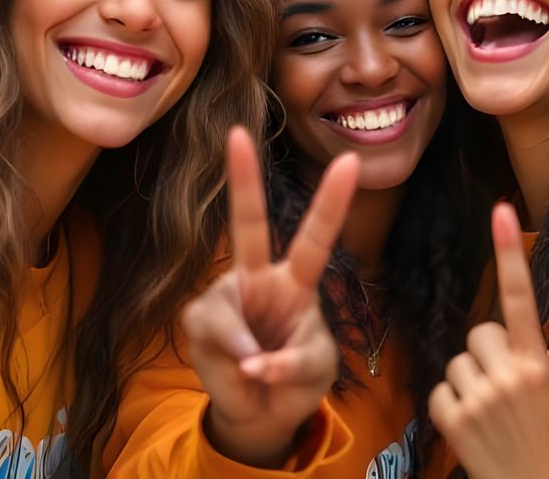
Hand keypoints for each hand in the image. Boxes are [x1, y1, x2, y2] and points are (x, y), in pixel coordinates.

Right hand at [182, 127, 359, 467]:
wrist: (259, 414)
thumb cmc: (294, 380)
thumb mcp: (315, 374)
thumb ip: (294, 364)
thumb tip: (254, 361)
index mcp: (297, 282)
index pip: (316, 236)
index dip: (331, 201)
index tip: (350, 161)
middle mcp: (258, 278)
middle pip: (249, 226)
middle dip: (241, 181)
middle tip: (236, 135)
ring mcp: (225, 296)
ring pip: (226, 313)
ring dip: (246, 353)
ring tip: (257, 374)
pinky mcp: (199, 319)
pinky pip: (215, 339)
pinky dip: (232, 368)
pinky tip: (240, 375)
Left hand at [429, 204, 548, 478]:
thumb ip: (546, 362)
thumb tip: (533, 347)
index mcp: (537, 362)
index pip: (520, 298)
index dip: (510, 253)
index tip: (501, 210)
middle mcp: (509, 375)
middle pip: (479, 333)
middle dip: (487, 353)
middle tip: (502, 384)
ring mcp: (479, 398)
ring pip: (456, 362)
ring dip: (469, 381)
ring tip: (489, 412)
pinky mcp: (453, 420)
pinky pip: (440, 391)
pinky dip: (451, 406)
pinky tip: (471, 426)